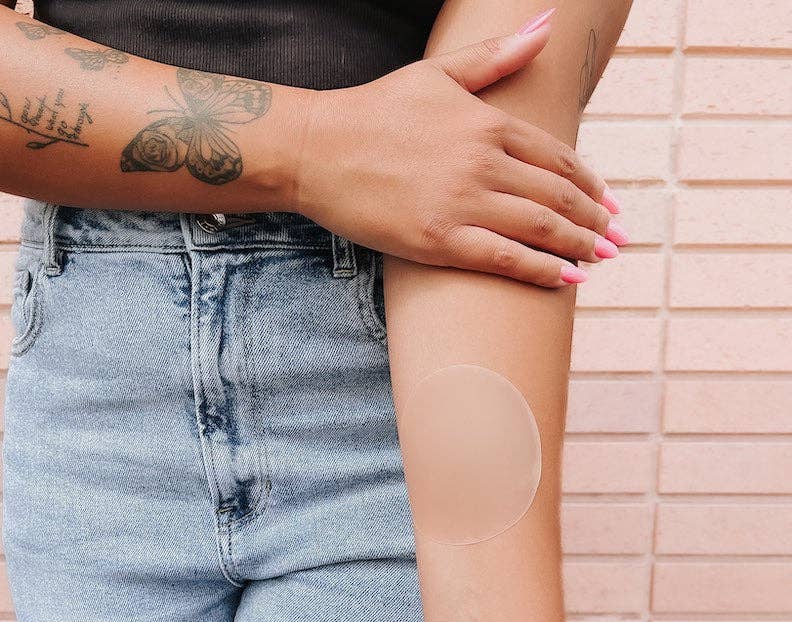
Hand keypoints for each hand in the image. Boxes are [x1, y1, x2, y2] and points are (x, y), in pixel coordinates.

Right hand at [291, 18, 624, 286]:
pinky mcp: (438, 240)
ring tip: (602, 261)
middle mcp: (483, 162)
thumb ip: (494, 59)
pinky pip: (505, 259)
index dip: (590, 185)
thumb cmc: (372, 111)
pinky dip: (543, 271)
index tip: (608, 205)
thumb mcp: (437, 74)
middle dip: (596, 221)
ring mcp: (462, 202)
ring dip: (580, 247)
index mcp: (487, 122)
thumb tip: (545, 26)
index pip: (558, 157)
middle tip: (619, 240)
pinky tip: (568, 280)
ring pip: (540, 228)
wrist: (316, 150)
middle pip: (558, 195)